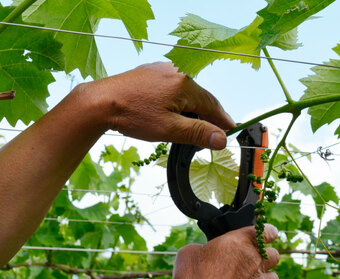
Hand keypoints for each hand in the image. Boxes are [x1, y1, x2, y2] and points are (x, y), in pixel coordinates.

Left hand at [85, 62, 234, 148]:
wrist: (100, 102)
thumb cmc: (133, 115)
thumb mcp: (169, 129)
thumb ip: (198, 132)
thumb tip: (221, 139)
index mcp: (185, 83)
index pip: (212, 104)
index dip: (222, 120)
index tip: (230, 131)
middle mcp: (177, 70)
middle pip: (201, 97)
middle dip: (207, 116)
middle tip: (212, 134)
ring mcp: (162, 69)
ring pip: (186, 92)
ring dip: (192, 108)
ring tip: (192, 126)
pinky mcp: (151, 72)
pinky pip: (173, 87)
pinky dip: (178, 100)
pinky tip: (173, 111)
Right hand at [172, 224, 279, 278]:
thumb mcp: (189, 253)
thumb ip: (201, 247)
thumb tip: (200, 251)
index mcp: (241, 241)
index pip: (268, 231)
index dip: (267, 233)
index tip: (262, 235)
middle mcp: (255, 260)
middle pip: (274, 255)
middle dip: (266, 256)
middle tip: (252, 259)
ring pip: (274, 278)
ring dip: (265, 277)